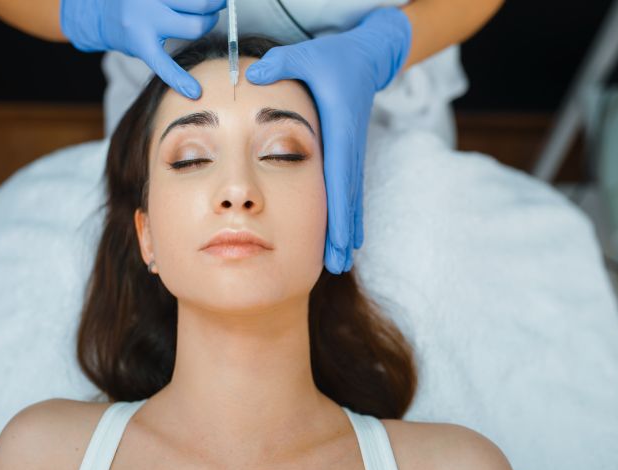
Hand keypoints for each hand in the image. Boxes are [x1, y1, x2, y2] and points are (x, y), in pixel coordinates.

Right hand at [60, 0, 225, 97]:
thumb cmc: (136, 0)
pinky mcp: (140, 45)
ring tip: (200, 23)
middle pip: (201, 4)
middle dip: (214, 8)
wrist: (98, 14)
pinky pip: (165, 65)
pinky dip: (180, 80)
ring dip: (206, 27)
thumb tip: (217, 1)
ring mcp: (144, 21)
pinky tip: (194, 92)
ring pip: (194, 27)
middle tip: (214, 8)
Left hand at [245, 7, 411, 273]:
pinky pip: (349, 192)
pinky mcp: (349, 155)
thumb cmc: (332, 58)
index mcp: (338, 130)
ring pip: (351, 200)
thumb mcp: (306, 56)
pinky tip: (348, 239)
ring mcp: (351, 154)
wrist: (365, 57)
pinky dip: (349, 217)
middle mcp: (348, 148)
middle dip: (343, 233)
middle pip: (347, 198)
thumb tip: (252, 72)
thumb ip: (281, 63)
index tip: (339, 240)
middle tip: (336, 265)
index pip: (338, 177)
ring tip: (340, 262)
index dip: (339, 211)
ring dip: (347, 231)